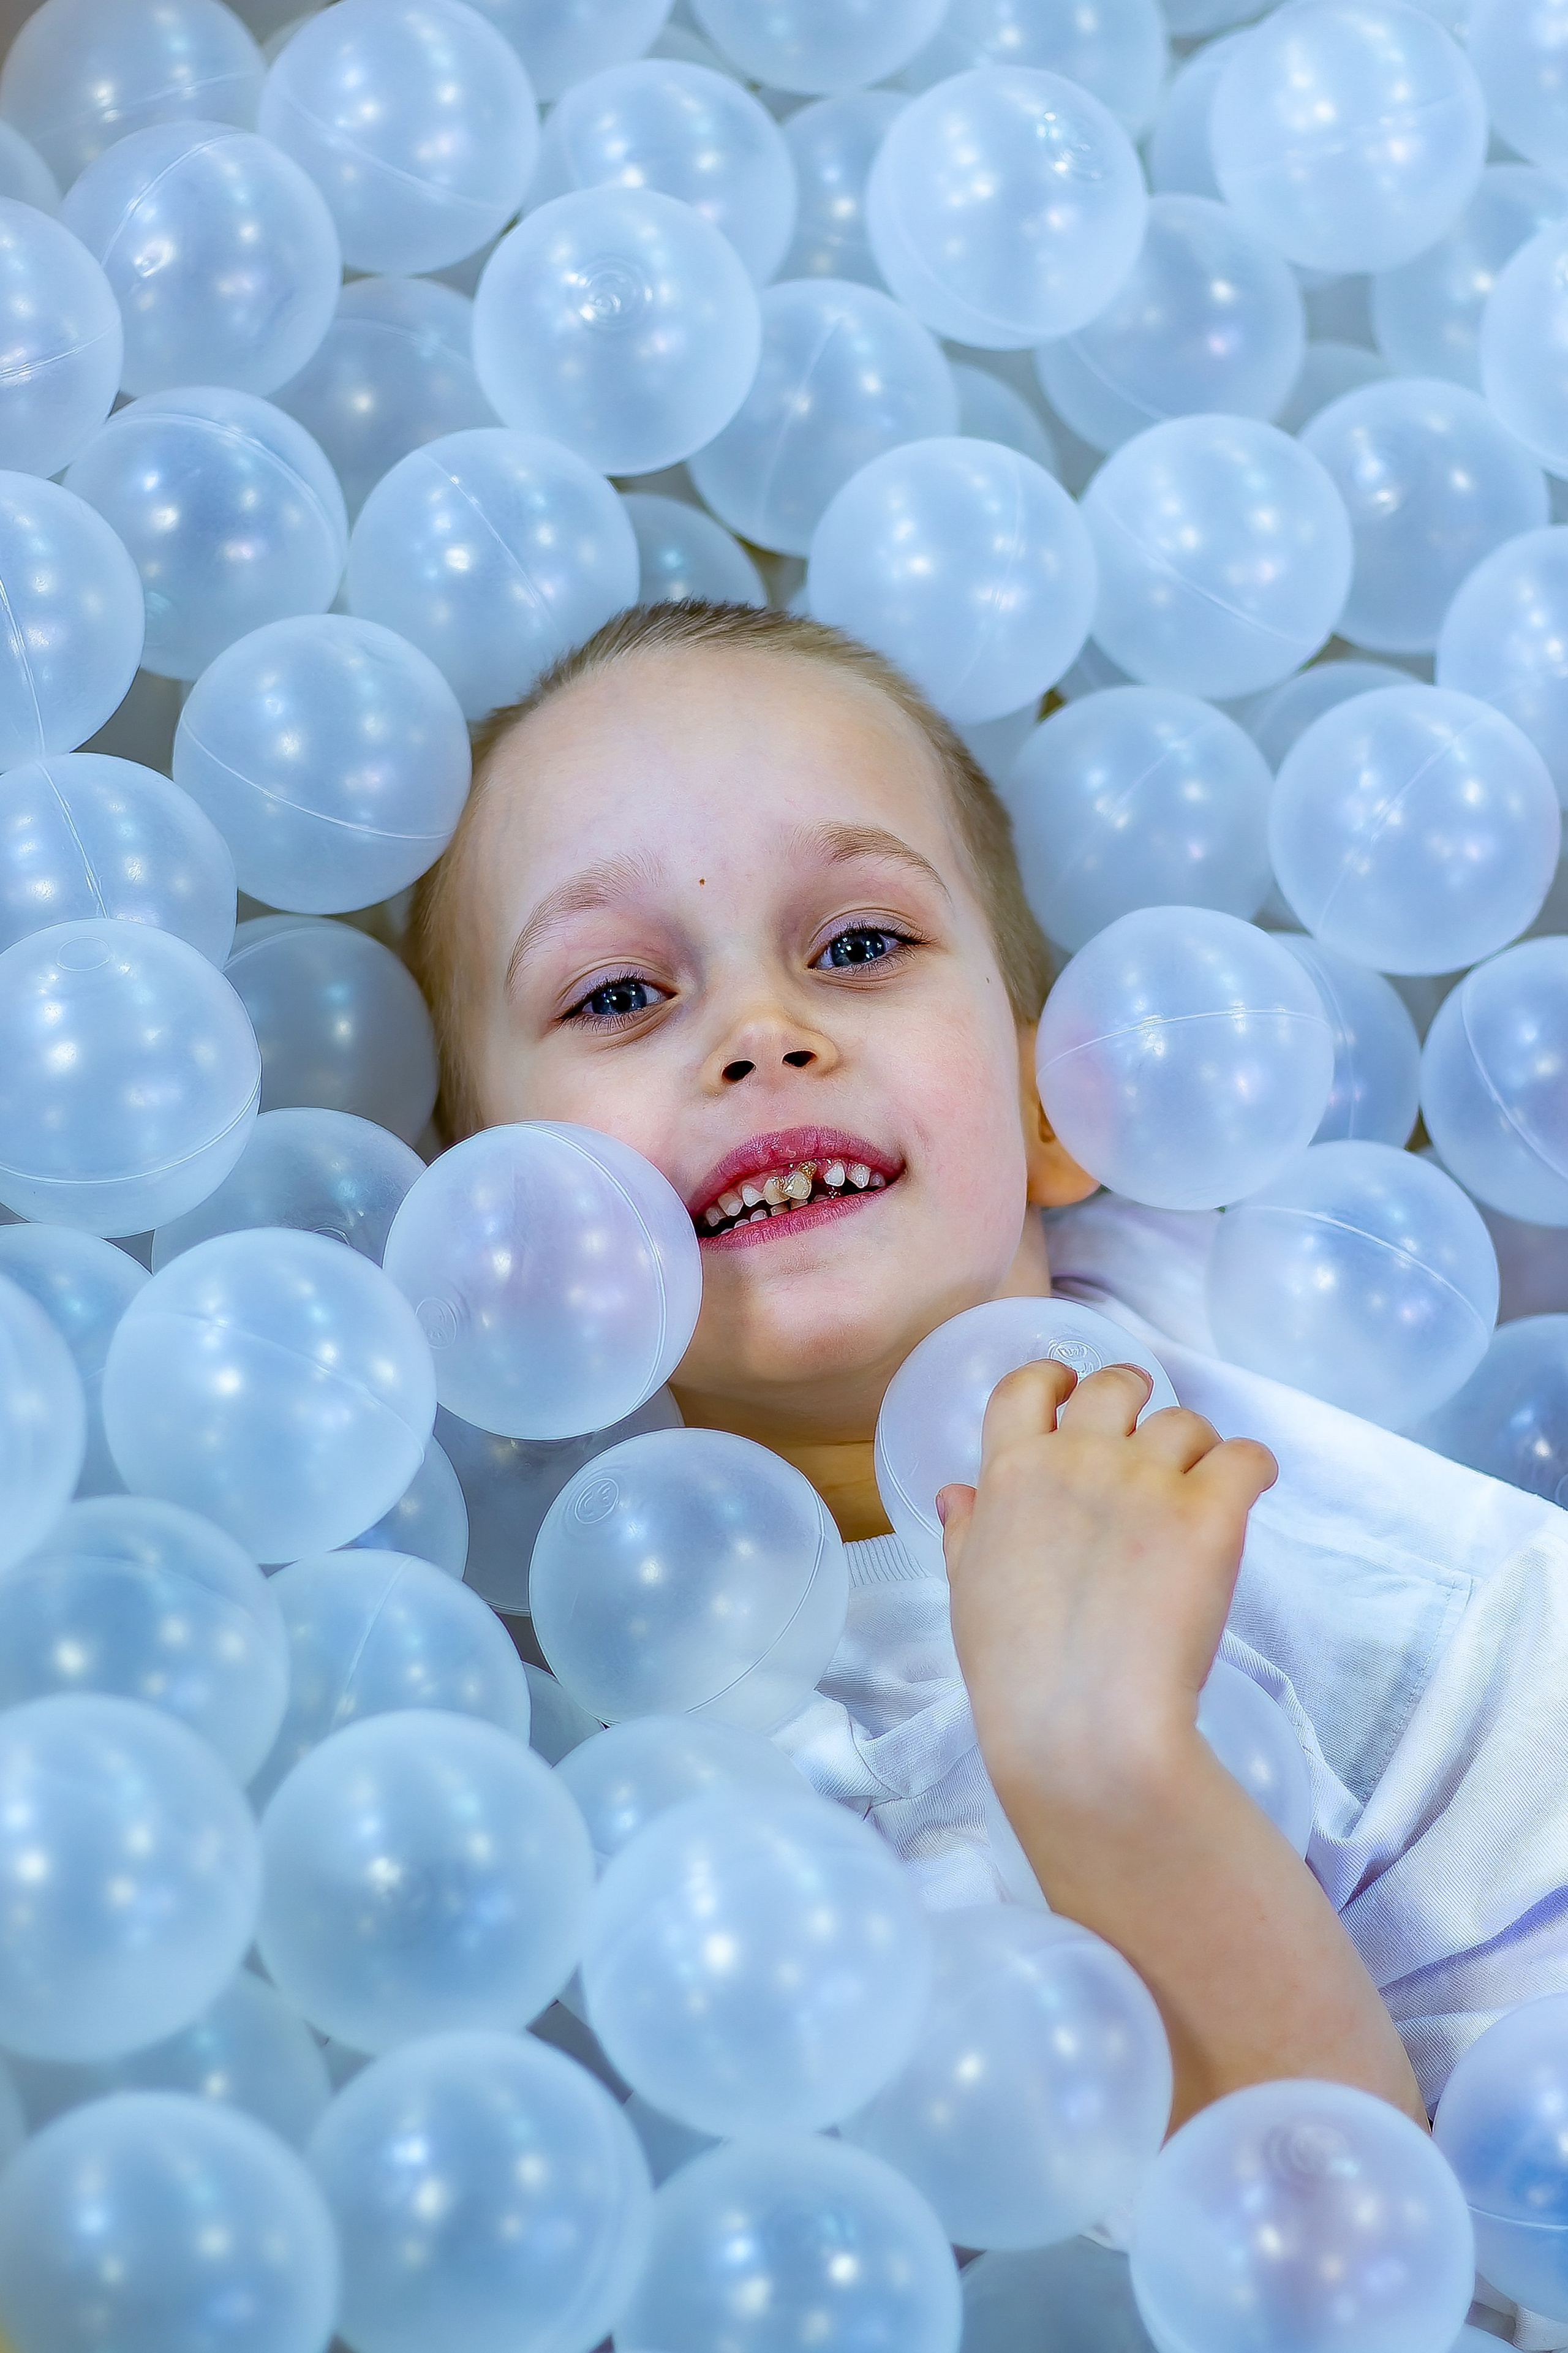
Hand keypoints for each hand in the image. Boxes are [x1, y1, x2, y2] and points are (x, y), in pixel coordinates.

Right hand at [938, 1360, 1276, 1813]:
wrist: (1083, 1725)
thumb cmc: (1016, 1674)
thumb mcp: (968, 1592)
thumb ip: (967, 1531)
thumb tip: (958, 1492)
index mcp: (1011, 1473)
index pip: (1028, 1386)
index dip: (1055, 1380)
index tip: (1073, 1392)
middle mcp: (1078, 1460)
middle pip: (1115, 1386)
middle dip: (1134, 1396)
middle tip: (1150, 1435)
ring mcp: (1146, 1483)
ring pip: (1186, 1422)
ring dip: (1195, 1448)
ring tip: (1198, 1489)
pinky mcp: (1208, 1515)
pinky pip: (1247, 1457)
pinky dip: (1253, 1467)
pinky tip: (1251, 1489)